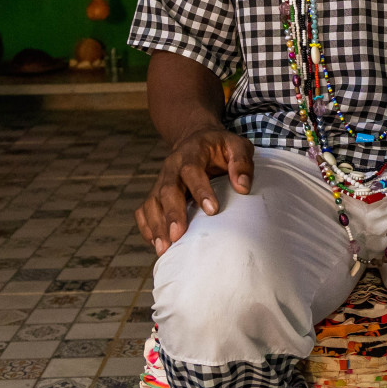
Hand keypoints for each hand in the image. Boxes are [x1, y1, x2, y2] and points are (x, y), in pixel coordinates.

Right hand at [135, 127, 254, 255]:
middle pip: (167, 189)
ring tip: (164, 248)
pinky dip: (147, 227)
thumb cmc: (220, 146)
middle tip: (177, 235)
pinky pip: (144, 210)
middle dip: (172, 213)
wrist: (196, 139)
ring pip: (152, 202)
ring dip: (156, 225)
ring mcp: (161, 180)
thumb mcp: (237, 145)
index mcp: (192, 152)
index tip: (212, 210)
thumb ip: (241, 162)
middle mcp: (172, 166)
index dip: (200, 190)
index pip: (192, 170)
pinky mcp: (156, 193)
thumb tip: (243, 187)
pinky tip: (157, 243)